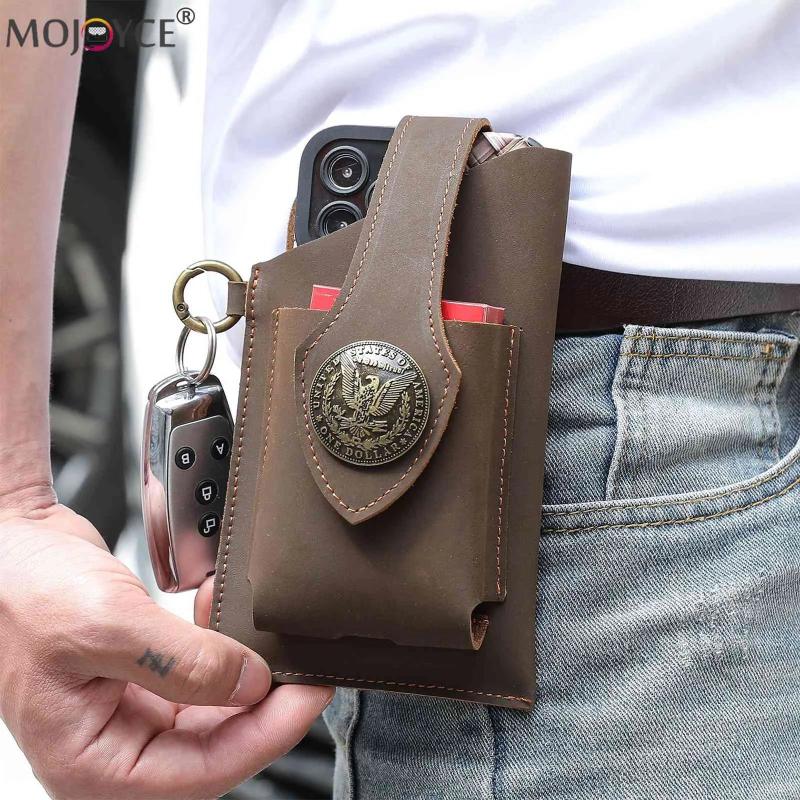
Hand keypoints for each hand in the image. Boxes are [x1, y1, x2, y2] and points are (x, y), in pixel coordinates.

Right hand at [0, 501, 332, 799]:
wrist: (9, 543)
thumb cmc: (22, 592)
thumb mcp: (106, 626)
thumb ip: (183, 663)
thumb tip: (251, 685)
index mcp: (93, 762)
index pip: (204, 771)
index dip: (268, 734)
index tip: (308, 694)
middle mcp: (114, 743)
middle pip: (216, 743)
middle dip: (266, 705)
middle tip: (306, 667)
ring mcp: (131, 706)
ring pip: (213, 709)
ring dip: (245, 674)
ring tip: (269, 638)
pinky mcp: (144, 671)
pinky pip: (200, 675)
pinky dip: (222, 647)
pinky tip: (225, 617)